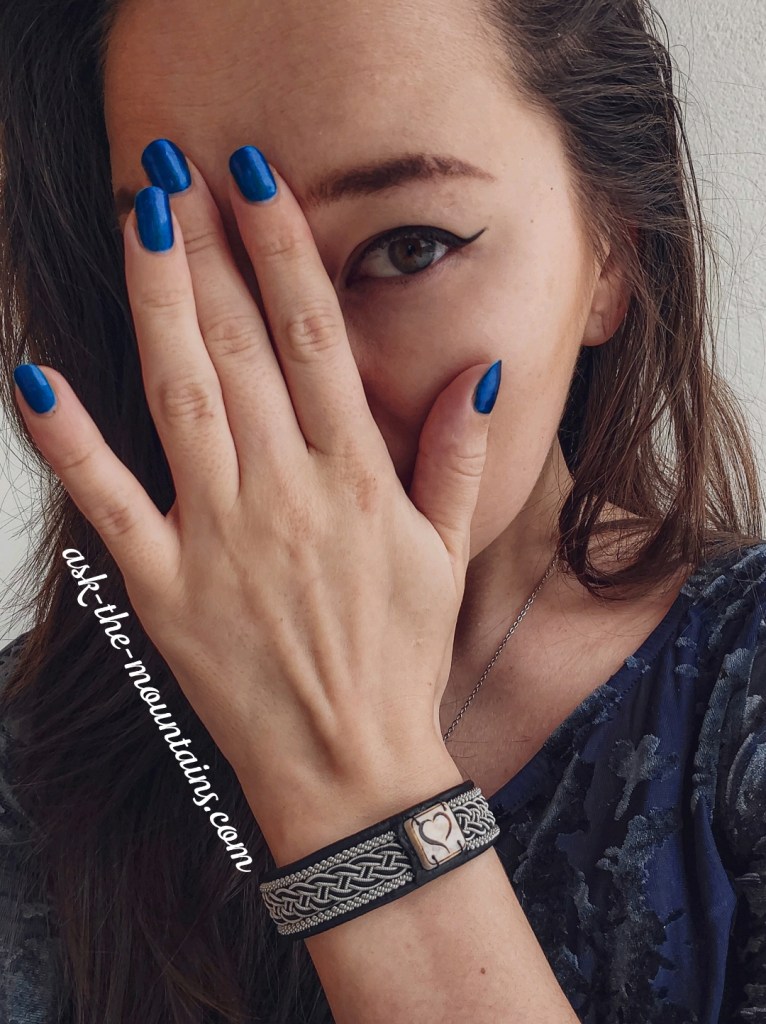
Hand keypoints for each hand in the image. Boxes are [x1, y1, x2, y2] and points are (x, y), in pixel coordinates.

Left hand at [13, 144, 500, 838]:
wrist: (351, 766)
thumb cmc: (399, 657)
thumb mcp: (447, 555)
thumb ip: (458, 458)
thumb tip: (480, 371)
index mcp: (357, 478)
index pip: (314, 336)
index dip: (282, 248)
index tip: (256, 178)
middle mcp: (285, 492)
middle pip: (237, 344)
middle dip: (206, 245)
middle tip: (175, 168)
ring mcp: (219, 537)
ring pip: (178, 393)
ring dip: (155, 299)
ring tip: (138, 220)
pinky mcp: (165, 588)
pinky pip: (108, 500)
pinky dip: (69, 438)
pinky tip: (36, 373)